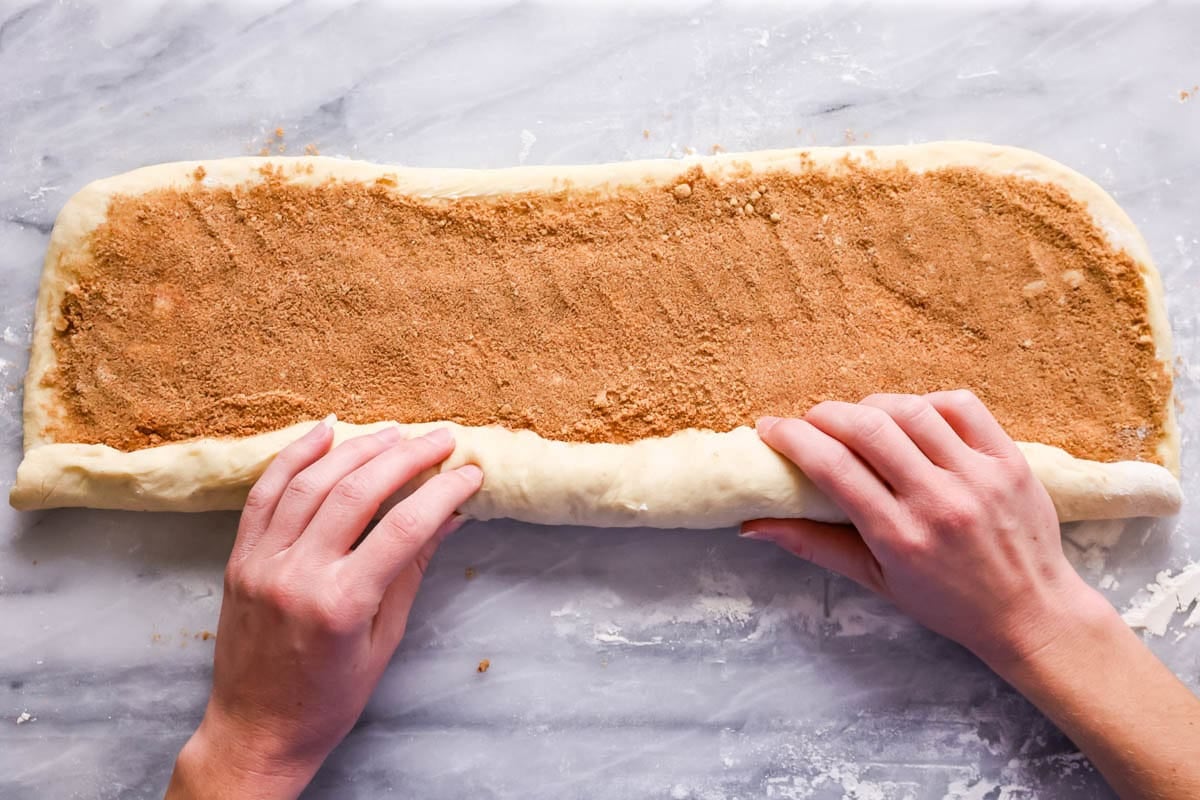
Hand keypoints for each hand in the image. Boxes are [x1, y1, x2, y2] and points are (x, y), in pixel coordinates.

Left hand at [167, 419, 482, 798]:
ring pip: (312, 482)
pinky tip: (325, 432)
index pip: (404, 527)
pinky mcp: (240, 558)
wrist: (255, 730)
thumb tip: (451, 516)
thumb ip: (412, 570)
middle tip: (442, 439)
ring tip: (395, 433)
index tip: (471, 472)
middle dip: (406, 457)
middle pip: (358, 492)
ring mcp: (263, 562)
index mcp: (342, 604)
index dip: (442, 492)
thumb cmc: (330, 699)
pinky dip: (295, 457)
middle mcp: (298, 574)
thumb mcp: (385, 639)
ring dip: (357, 449)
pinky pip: (266, 493)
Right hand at [742, 390, 1108, 670]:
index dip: (792, 438)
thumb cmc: (947, 602)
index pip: (833, 467)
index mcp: (899, 535)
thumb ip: (814, 545)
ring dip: (872, 404)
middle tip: (811, 421)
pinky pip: (961, 406)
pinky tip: (912, 415)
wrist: (1032, 612)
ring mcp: (978, 477)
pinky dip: (927, 400)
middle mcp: (938, 501)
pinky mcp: (1009, 460)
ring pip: (912, 409)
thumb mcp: (875, 580)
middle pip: (868, 428)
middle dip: (826, 413)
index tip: (770, 429)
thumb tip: (752, 526)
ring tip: (859, 417)